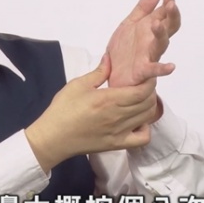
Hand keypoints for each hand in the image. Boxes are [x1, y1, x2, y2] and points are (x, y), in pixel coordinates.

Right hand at [25, 54, 157, 172]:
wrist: (53, 138)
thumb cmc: (63, 109)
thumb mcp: (78, 85)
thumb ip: (98, 72)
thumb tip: (110, 58)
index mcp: (109, 99)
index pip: (142, 91)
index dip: (150, 81)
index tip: (146, 74)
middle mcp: (118, 116)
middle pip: (148, 103)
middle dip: (150, 91)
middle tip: (141, 84)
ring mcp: (120, 132)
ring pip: (147, 118)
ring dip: (148, 106)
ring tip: (139, 100)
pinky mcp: (117, 144)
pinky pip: (142, 139)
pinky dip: (145, 129)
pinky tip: (137, 121)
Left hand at [106, 0, 178, 87]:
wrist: (112, 75)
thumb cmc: (125, 51)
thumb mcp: (131, 24)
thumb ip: (144, 8)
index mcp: (151, 31)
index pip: (166, 16)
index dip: (169, 6)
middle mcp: (153, 43)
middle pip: (168, 28)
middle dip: (171, 16)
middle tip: (171, 4)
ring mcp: (149, 56)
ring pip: (160, 45)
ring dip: (161, 34)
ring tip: (157, 24)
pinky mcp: (142, 71)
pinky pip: (154, 70)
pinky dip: (163, 69)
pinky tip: (171, 67)